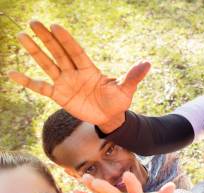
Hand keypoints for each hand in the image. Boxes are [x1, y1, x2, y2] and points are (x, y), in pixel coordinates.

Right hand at [8, 21, 149, 131]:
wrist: (110, 118)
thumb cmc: (118, 102)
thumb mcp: (126, 90)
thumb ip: (133, 77)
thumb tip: (147, 63)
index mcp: (89, 69)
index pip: (76, 51)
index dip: (66, 40)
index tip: (56, 26)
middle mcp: (74, 72)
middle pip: (58, 52)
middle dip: (47, 38)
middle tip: (34, 22)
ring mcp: (65, 82)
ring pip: (48, 64)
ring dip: (35, 52)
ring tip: (22, 36)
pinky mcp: (59, 95)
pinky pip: (40, 87)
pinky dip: (27, 81)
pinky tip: (12, 73)